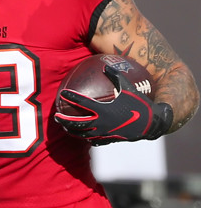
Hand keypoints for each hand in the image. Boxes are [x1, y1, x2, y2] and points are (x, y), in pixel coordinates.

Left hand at [55, 64, 172, 144]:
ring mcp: (104, 133)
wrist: (152, 123)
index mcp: (104, 109)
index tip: (62, 93)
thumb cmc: (140, 104)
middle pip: (77, 123)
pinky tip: (82, 135)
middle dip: (64, 120)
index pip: (82, 102)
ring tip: (64, 127)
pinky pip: (93, 140)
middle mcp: (101, 122)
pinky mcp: (108, 139)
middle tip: (56, 116)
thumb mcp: (128, 88)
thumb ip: (116, 77)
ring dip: (72, 130)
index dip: (71, 97)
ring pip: (82, 134)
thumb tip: (106, 67)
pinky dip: (86, 138)